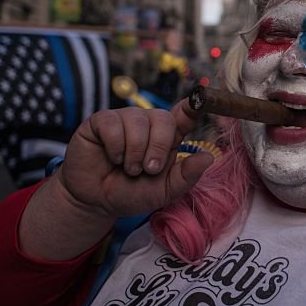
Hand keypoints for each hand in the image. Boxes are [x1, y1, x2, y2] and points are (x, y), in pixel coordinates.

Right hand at [54, 100, 213, 218]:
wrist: (96, 201)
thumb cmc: (131, 193)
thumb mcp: (164, 191)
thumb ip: (186, 176)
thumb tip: (209, 157)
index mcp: (167, 136)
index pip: (184, 115)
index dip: (193, 106)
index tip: (198, 103)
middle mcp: (147, 123)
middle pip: (163, 119)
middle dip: (158, 148)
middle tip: (148, 170)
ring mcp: (124, 119)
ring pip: (138, 121)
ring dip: (134, 152)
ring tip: (128, 168)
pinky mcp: (101, 121)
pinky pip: (113, 124)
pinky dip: (115, 146)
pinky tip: (112, 157)